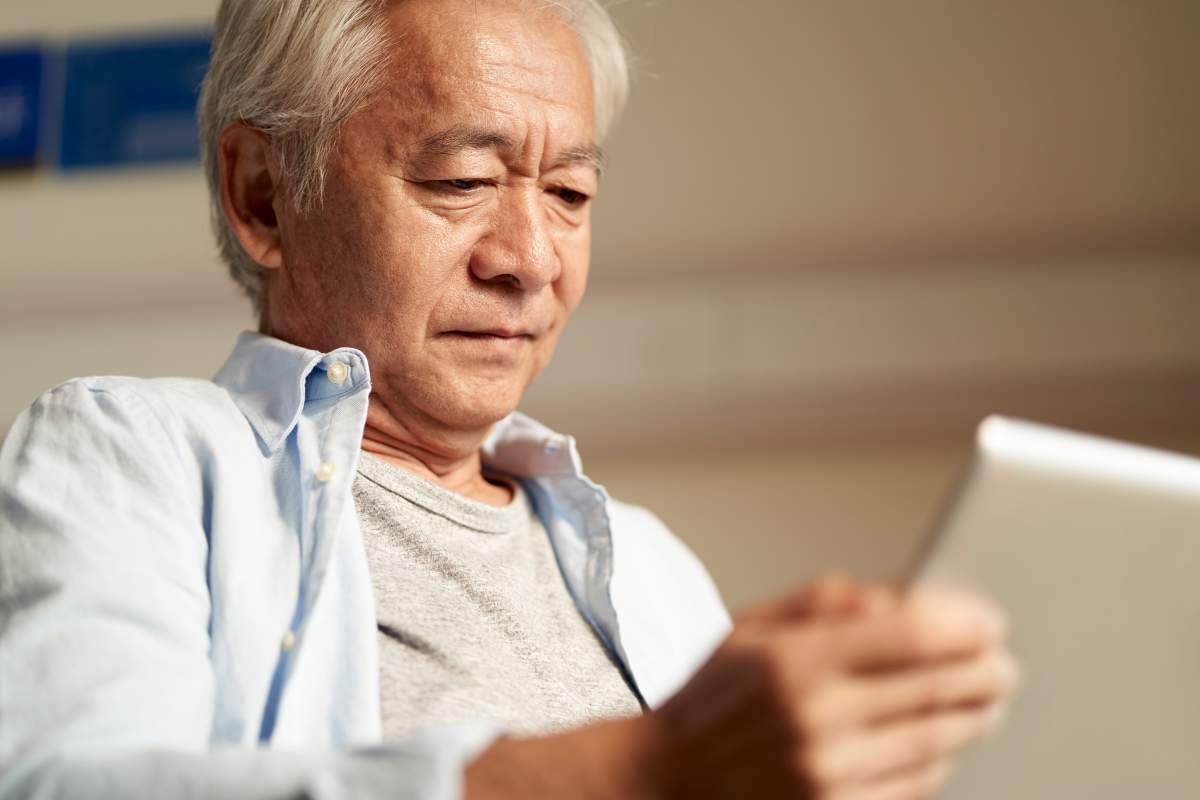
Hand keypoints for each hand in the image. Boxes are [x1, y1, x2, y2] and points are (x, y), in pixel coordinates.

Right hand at [646, 579, 1017, 798]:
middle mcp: (818, 721)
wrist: (666, 780)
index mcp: (796, 662)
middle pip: (939, 692)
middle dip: (985, 674)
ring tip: (983, 701)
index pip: (913, 637)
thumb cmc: (711, 698)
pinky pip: (914, 786)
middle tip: (1003, 664)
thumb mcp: (753, 627)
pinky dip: (937, 761)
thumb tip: (901, 599)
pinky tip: (937, 742)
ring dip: (971, 718)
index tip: (990, 624)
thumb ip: (826, 603)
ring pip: (936, 742)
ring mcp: (830, 776)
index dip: (966, 628)